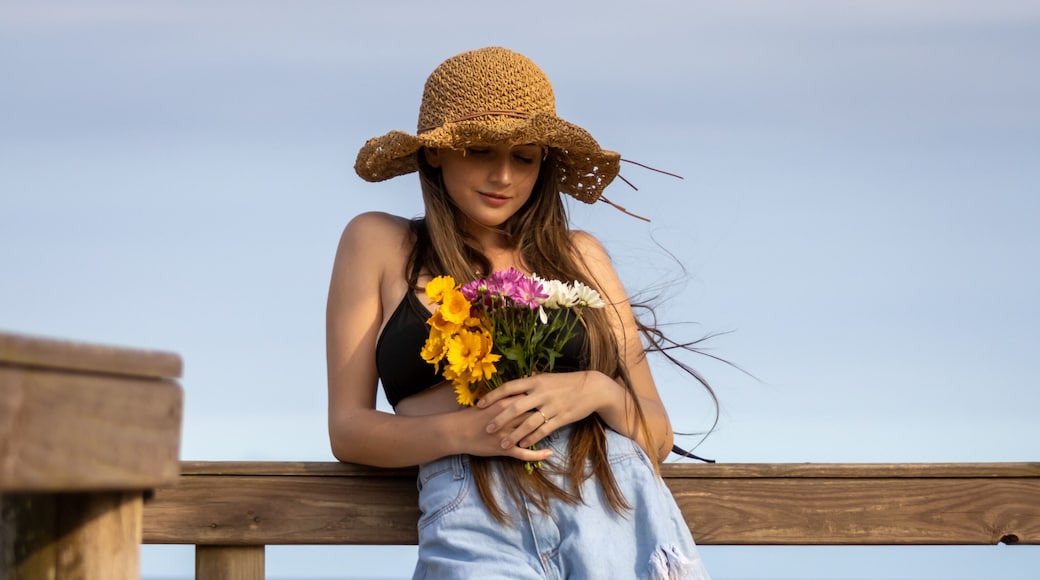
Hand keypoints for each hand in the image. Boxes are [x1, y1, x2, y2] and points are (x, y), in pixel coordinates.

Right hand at [452, 400, 554, 462]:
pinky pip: (524, 454)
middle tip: (563, 409)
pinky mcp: (505, 449)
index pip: (530, 398)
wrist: (457, 431)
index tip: (556, 395)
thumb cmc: (474, 415)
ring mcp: (508, 436)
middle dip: (549, 412)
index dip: (544, 397)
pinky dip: (538, 454)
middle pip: (535, 414)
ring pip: (532, 433)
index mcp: (505, 404)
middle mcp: (509, 419)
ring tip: (560, 429)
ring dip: (546, 432)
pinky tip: (549, 454)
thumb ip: (508, 395)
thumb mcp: (492, 401)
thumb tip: (523, 388)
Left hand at [477, 371, 615, 449]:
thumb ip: (530, 383)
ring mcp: (551, 406)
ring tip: (502, 443)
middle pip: (515, 407)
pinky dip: (532, 438)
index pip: (508, 388)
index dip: (493, 396)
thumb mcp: (546, 378)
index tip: (480, 405)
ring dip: (514, 434)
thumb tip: (513, 386)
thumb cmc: (566, 382)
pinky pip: (543, 430)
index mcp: (535, 381)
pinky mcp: (561, 418)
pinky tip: (523, 445)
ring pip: (528, 422)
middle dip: (499, 419)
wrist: (592, 388)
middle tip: (487, 428)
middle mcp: (541, 393)